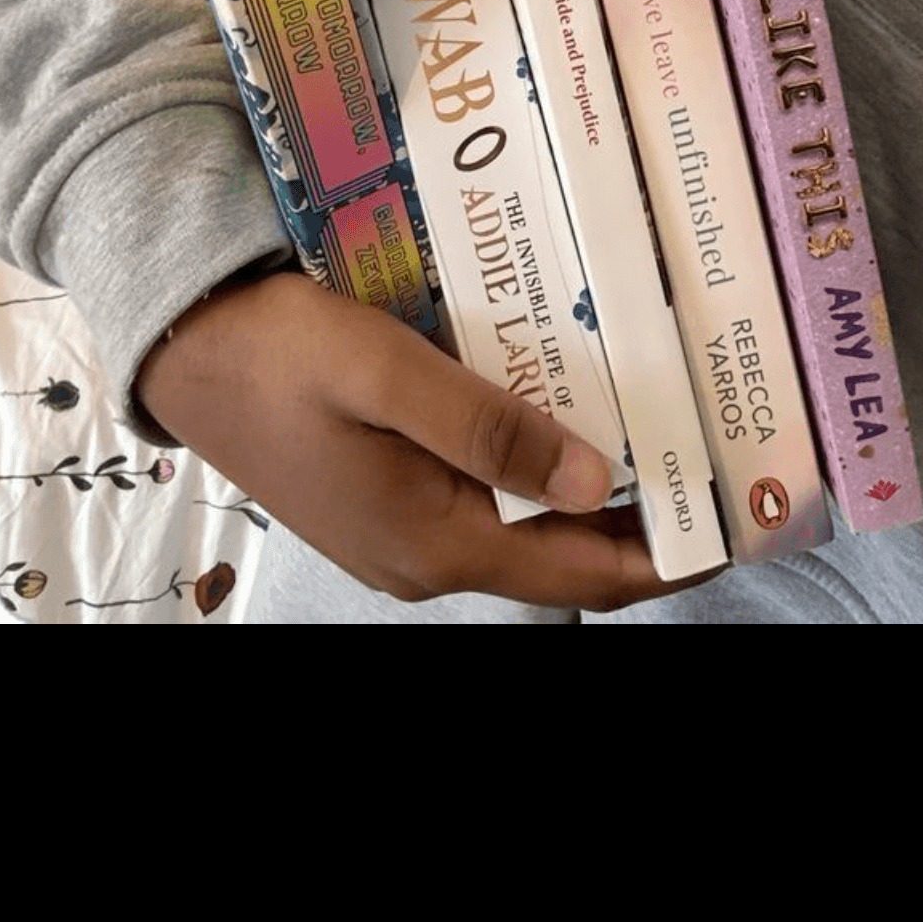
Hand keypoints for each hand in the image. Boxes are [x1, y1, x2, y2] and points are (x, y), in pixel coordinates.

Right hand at [137, 270, 703, 612]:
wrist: (182, 348)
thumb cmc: (277, 352)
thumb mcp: (384, 373)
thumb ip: (490, 427)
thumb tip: (597, 482)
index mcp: (433, 541)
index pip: (584, 573)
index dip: (671, 557)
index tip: (741, 520)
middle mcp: (425, 557)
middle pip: (565, 557)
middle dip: (649, 521)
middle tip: (722, 464)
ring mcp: (402, 533)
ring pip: (528, 525)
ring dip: (597, 492)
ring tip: (669, 436)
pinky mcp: (385, 497)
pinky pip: (487, 498)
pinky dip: (543, 470)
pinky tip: (572, 417)